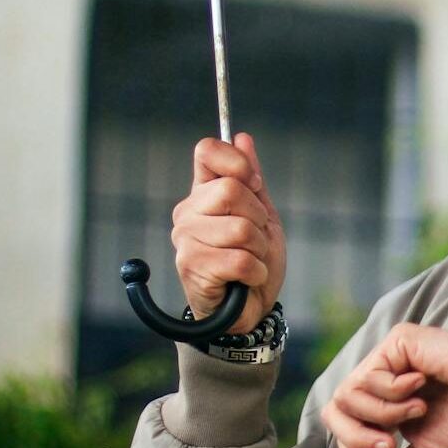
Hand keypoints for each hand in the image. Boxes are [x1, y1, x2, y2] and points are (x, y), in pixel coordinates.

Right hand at [170, 133, 286, 332]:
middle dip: (258, 217)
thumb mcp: (262, 215)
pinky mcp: (192, 268)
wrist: (247, 311)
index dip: (238, 163)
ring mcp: (186, 240)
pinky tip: (247, 279)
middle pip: (232, 189)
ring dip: (260, 250)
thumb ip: (251, 178)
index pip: (207, 151)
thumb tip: (243, 137)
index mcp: (202, 193)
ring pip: (241, 228)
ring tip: (251, 261)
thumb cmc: (253, 261)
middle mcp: (187, 212)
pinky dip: (256, 272)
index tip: (254, 186)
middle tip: (255, 238)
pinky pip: (241, 260)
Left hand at [321, 323, 447, 447]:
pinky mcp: (397, 341)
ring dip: (384, 414)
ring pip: (348, 395)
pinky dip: (395, 394)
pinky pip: (370, 377)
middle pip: (336, 409)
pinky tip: (422, 385)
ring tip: (418, 409)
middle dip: (357, 437)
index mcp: (387, 403)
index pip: (345, 426)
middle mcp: (383, 377)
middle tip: (390, 444)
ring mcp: (388, 357)